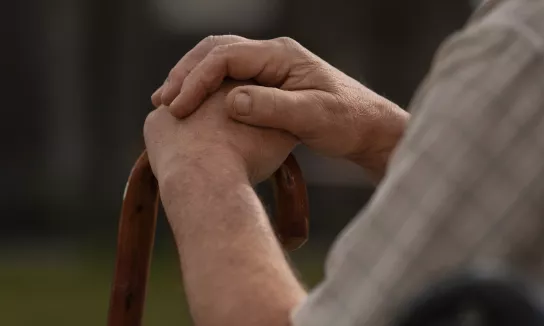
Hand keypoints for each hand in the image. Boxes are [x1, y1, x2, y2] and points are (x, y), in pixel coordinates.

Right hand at [152, 36, 408, 180]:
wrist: (367, 128)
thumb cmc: (347, 121)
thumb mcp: (313, 117)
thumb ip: (273, 108)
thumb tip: (231, 101)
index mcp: (281, 56)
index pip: (226, 56)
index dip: (197, 79)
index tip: (179, 107)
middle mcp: (272, 55)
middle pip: (216, 51)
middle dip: (186, 74)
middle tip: (163, 102)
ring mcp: (270, 68)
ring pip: (219, 62)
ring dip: (192, 80)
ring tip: (169, 103)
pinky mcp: (269, 83)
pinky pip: (228, 78)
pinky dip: (207, 89)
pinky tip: (195, 108)